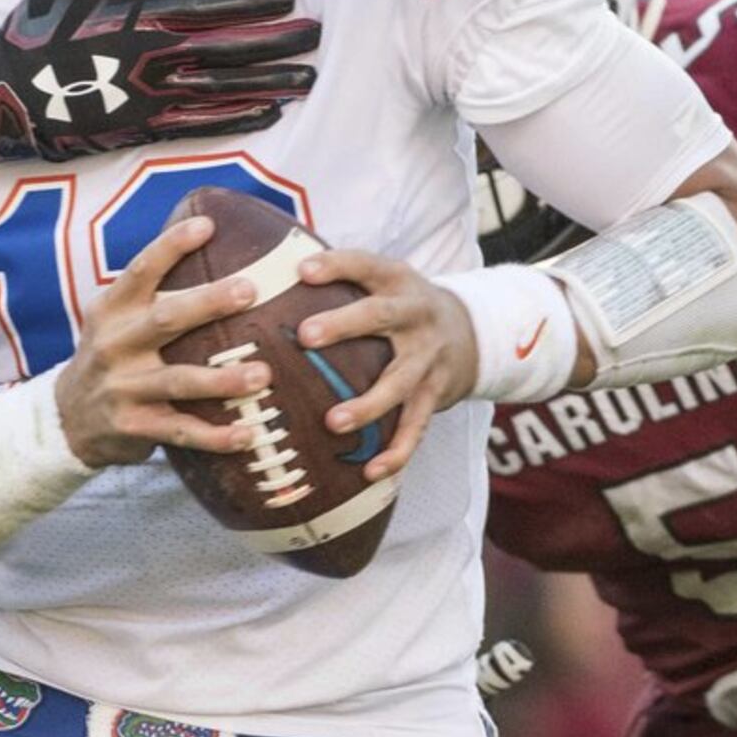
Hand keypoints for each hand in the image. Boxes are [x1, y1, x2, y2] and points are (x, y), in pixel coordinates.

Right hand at [0, 0, 319, 163]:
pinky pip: (204, 125)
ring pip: (228, 90)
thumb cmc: (32, 33)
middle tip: (316, 35)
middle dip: (280, 41)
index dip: (257, 2)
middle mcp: (157, 57)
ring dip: (272, 83)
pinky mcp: (145, 130)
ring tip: (307, 78)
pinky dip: (239, 119)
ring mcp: (154, 97)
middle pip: (234, 48)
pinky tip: (268, 113)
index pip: (216, 6)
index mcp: (141, 15)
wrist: (1, 97)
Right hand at [50, 211, 274, 466]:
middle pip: (164, 319)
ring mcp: (123, 388)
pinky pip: (181, 431)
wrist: (67, 419)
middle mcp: (113, 345)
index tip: (207, 225)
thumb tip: (217, 252)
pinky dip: (216, 436)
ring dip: (222, 379)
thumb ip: (151, 296)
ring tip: (263, 373)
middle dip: (208, 303)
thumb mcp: (114, 321)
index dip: (171, 246)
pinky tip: (249, 434)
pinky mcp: (134, 426)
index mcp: (110, 310)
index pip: (140, 270)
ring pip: (178, 380)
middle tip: (249, 290)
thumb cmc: (111, 358)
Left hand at [295, 248, 499, 483]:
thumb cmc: (400, 305)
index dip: (337, 265)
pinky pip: (416, 427)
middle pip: (381, 316)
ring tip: (334, 422)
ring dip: (368, 404)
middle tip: (305, 336)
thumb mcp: (383, 280)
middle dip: (344, 325)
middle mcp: (415, 316)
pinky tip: (370, 472)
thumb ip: (340, 279)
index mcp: (397, 281)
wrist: (471, 332)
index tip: (302, 270)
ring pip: (399, 382)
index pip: (366, 265)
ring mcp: (428, 358)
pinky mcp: (434, 394)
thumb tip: (266, 276)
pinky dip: (396, 452)